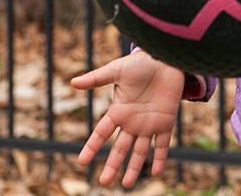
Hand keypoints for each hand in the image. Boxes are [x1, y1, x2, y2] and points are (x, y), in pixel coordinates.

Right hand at [71, 51, 184, 186]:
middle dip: (112, 164)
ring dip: (134, 167)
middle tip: (104, 182)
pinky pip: (163, 143)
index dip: (92, 146)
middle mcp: (132, 121)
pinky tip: (158, 171)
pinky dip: (161, 157)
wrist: (166, 58)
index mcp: (119, 110)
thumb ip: (97, 78)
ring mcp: (149, 123)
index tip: (82, 161)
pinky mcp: (166, 121)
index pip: (102, 132)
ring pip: (140, 150)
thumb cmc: (141, 62)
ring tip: (127, 184)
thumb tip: (73, 81)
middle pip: (120, 147)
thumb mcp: (117, 70)